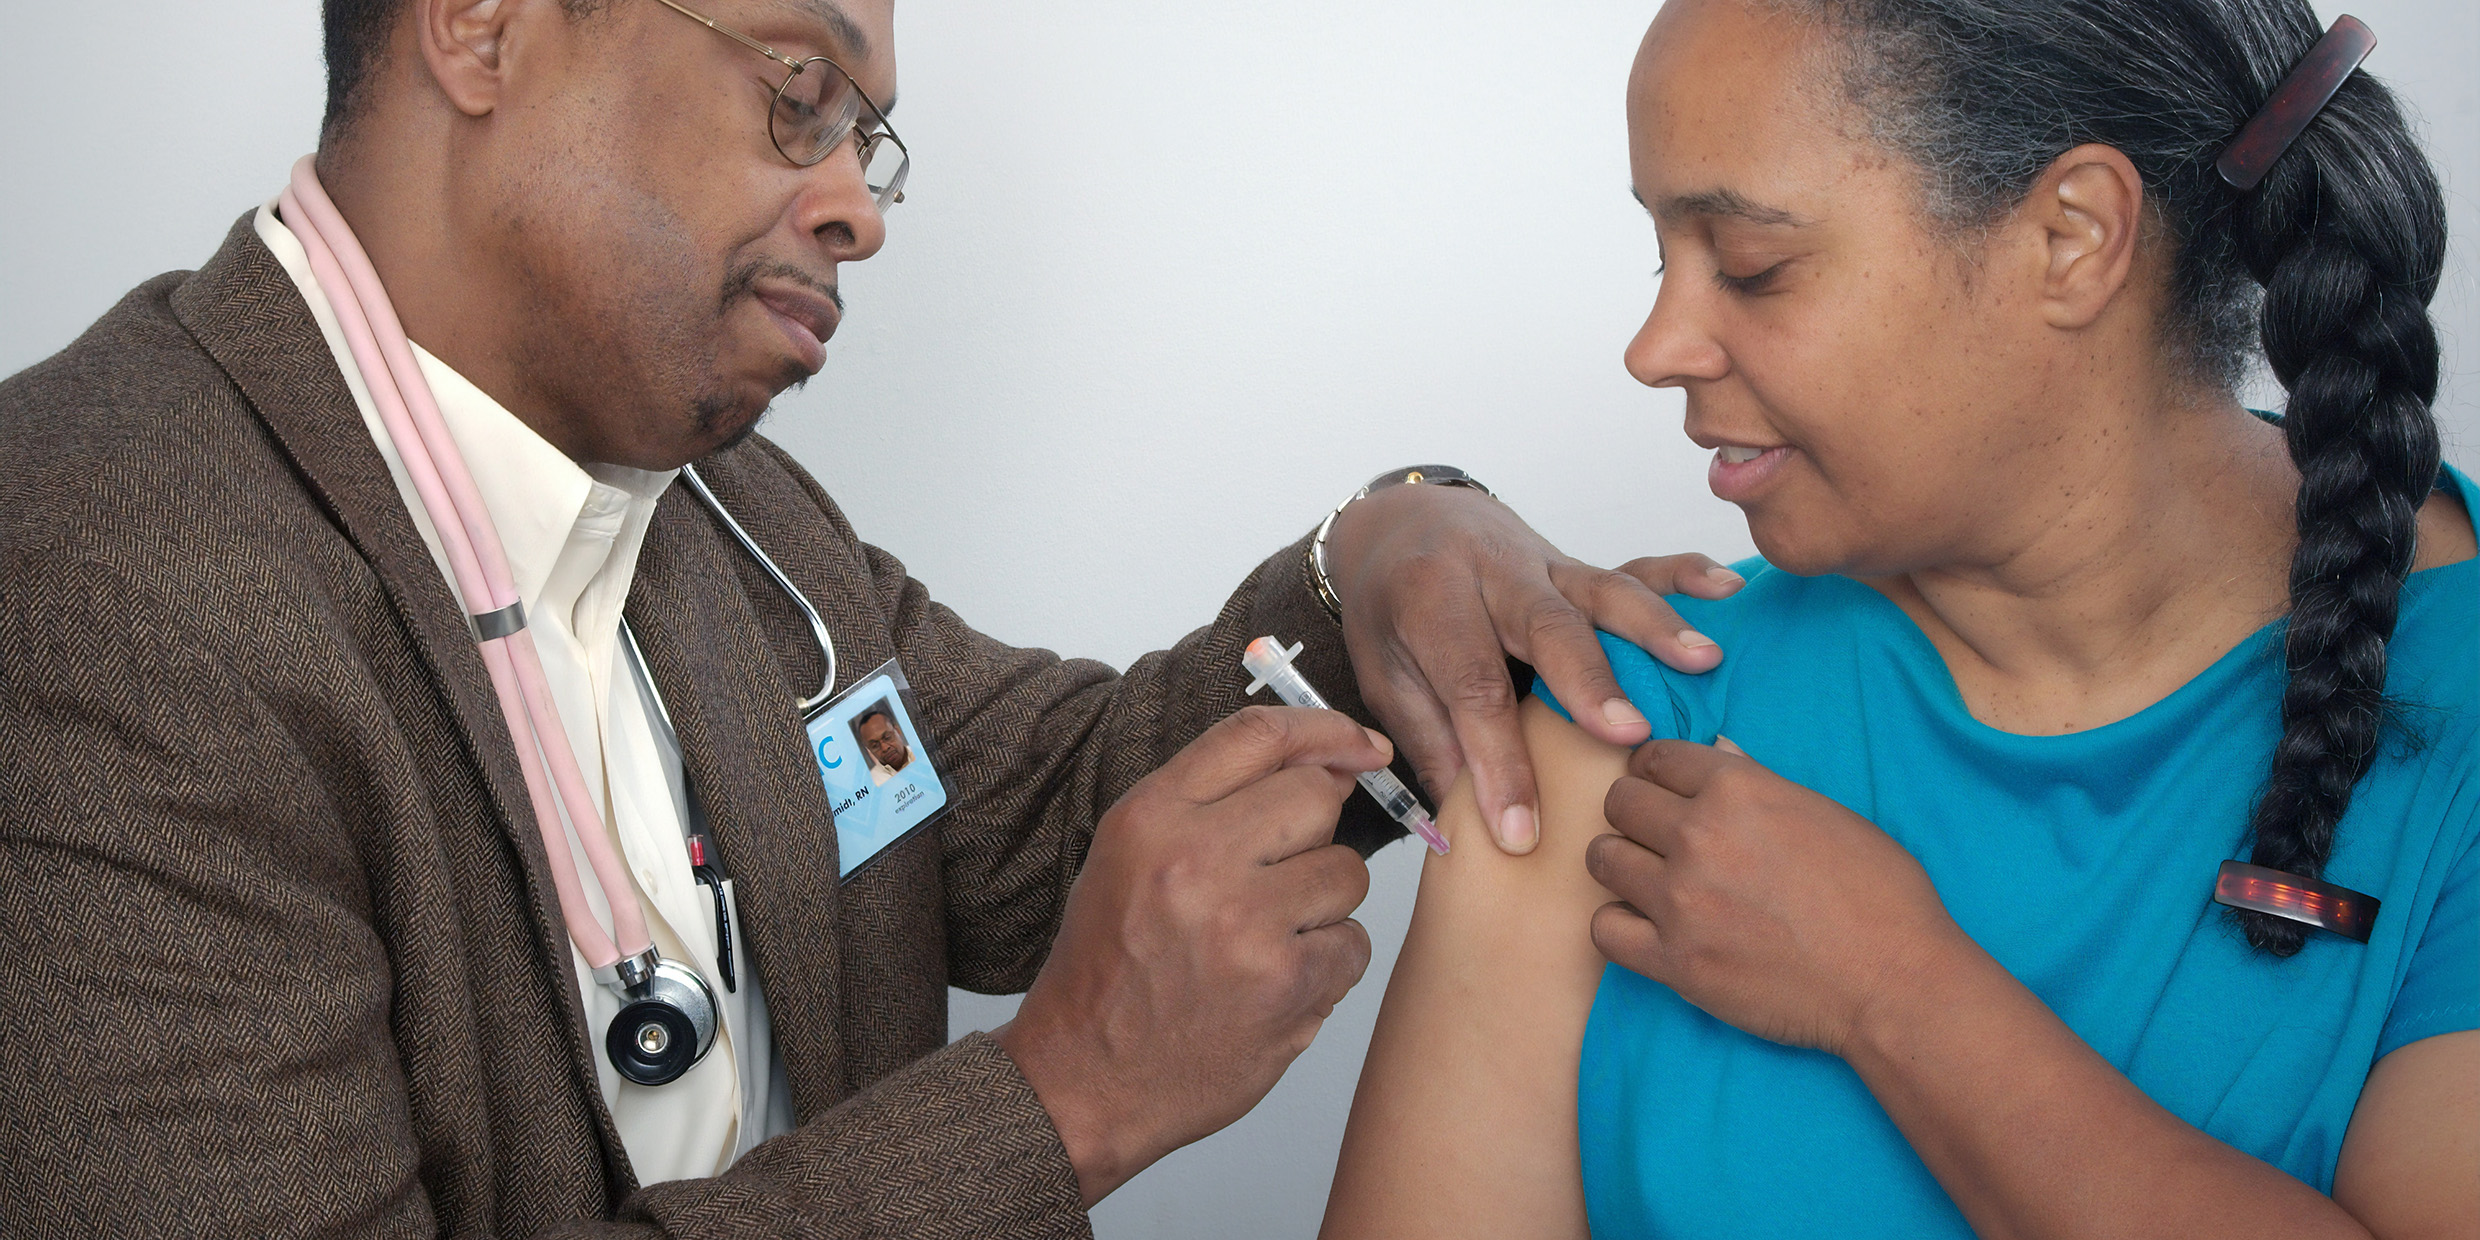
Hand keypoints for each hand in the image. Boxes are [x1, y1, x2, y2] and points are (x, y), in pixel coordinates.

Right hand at [993, 706, 1387, 1205]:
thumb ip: (1212, 801)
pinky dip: (1327, 964)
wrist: (1083, 1078)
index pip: (1260, 734)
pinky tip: (1274, 982)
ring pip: (1348, 872)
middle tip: (1280, 876)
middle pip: (1317, 797)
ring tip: (1264, 938)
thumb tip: (1326, 763)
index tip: (1359, 745)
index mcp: (1151, 818)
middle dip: (1315, 833)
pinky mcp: (1287, 984)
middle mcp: (1196, 859)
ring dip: (1322, 903)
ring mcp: (1244, 923)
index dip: (1324, 730)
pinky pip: (1354, 943)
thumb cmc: (1111, 966)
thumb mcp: (1130, 856)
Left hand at [1321, 481, 1742, 854]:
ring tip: (1703, 662)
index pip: (1472, 688)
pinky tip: (1724, 589)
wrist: (1405, 524)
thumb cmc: (1393, 610)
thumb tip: (1467, 827)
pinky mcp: (1580, 565)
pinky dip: (1682, 574)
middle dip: (1589, 683)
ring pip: (1602, 590)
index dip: (1498, 763)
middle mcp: (1492, 575)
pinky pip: (1635, 564)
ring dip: (1655, 627)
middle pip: (1546, 628)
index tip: (1521, 832)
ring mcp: (1544, 564)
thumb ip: (1430, 742)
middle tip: (1629, 736)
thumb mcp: (1385, 674)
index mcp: (1429, 603)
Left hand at [1585, 737, 1967, 1056]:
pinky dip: (1619, 925)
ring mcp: (1681, 900)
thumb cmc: (1880, 894)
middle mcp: (1699, 836)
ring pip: (1602, 859)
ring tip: (1646, 878)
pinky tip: (1645, 926)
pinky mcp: (1674, 961)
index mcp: (1738, 789)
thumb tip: (1717, 752)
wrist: (1895, 980)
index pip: (1656, 757)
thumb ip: (1758, 782)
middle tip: (1653, 834)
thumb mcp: (1826, 813)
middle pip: (1620, 802)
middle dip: (1633, 813)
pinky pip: (1605, 928)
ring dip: (1621, 863)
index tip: (1659, 788)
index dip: (1654, 770)